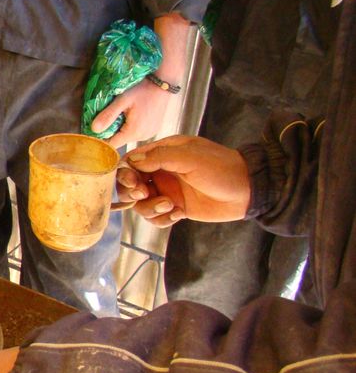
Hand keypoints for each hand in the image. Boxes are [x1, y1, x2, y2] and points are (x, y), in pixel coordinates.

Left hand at [90, 80, 177, 148]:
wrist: (163, 83)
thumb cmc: (142, 90)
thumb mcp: (122, 100)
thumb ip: (108, 115)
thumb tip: (94, 129)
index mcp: (134, 132)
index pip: (112, 144)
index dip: (101, 139)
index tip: (95, 131)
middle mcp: (143, 137)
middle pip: (120, 141)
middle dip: (111, 132)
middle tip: (107, 118)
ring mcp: (149, 134)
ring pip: (128, 137)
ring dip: (121, 129)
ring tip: (121, 115)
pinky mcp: (153, 130)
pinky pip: (137, 133)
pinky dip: (131, 127)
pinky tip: (131, 116)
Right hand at [116, 135, 250, 227]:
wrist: (247, 191)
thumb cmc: (222, 168)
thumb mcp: (189, 157)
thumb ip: (158, 157)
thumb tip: (131, 160)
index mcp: (163, 153)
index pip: (131, 162)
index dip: (126, 173)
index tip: (134, 182)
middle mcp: (162, 172)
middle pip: (130, 185)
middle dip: (133, 193)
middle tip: (144, 194)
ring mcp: (168, 191)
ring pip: (141, 204)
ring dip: (150, 208)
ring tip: (169, 206)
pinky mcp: (175, 208)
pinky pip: (155, 218)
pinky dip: (161, 219)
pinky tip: (178, 215)